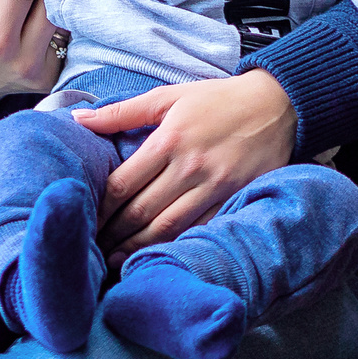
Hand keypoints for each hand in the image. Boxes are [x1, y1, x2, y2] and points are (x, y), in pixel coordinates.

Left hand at [74, 71, 296, 259]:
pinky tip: (160, 256)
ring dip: (139, 247)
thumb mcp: (168, 96)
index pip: (123, 184)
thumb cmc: (218, 99)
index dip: (100, 208)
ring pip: (169, 226)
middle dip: (113, 234)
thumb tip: (78, 119)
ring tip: (116, 262)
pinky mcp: (235, 198)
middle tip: (93, 249)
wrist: (279, 104)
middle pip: (142, 211)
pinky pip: (202, 229)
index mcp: (168, 140)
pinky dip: (179, 245)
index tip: (85, 219)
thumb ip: (121, 112)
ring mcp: (215, 186)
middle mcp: (190, 166)